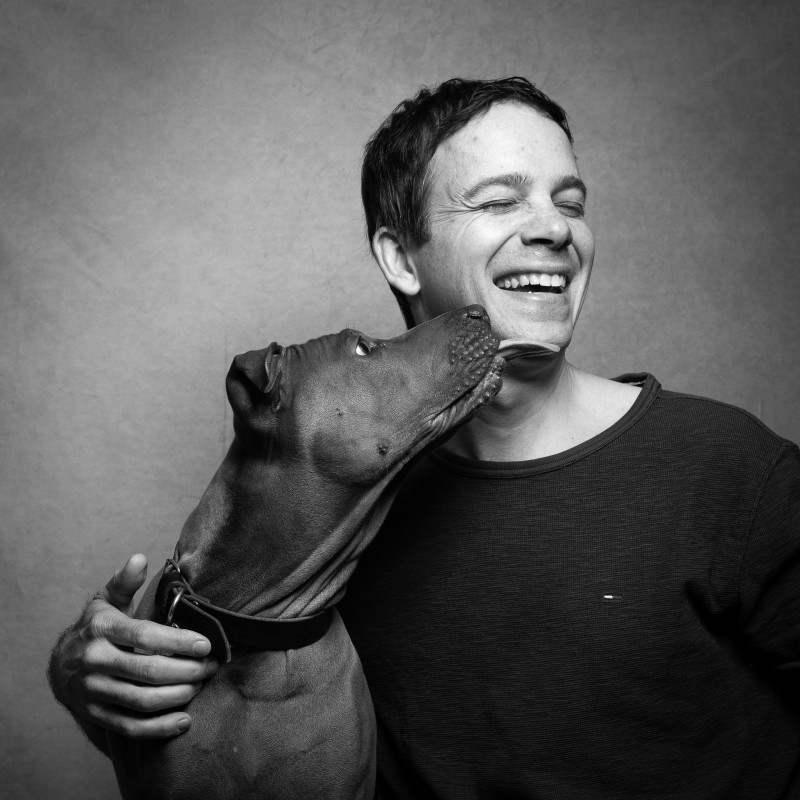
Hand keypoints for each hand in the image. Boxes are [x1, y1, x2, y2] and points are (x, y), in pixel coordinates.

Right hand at [48, 554, 218, 739]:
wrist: (57, 666)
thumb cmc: (94, 628)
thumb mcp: (105, 600)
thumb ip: (125, 581)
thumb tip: (140, 558)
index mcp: (102, 629)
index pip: (145, 636)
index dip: (179, 641)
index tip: (206, 645)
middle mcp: (95, 661)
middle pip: (149, 671)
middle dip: (187, 670)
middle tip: (211, 666)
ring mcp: (94, 691)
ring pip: (142, 700)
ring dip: (178, 696)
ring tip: (201, 685)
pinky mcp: (96, 715)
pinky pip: (130, 727)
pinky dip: (159, 727)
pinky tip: (184, 720)